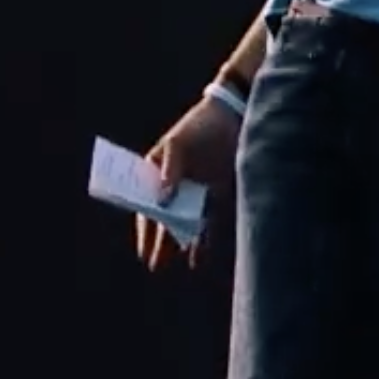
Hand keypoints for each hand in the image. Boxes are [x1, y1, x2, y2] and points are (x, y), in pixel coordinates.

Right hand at [136, 96, 240, 273]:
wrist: (236, 114)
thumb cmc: (201, 124)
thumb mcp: (178, 143)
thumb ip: (170, 170)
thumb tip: (162, 200)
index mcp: (159, 171)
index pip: (146, 203)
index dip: (144, 226)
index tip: (142, 247)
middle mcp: (177, 186)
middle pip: (165, 218)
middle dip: (159, 241)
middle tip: (154, 265)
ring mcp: (198, 192)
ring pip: (186, 224)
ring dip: (179, 243)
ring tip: (171, 264)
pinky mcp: (218, 195)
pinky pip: (209, 223)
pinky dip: (203, 240)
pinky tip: (197, 258)